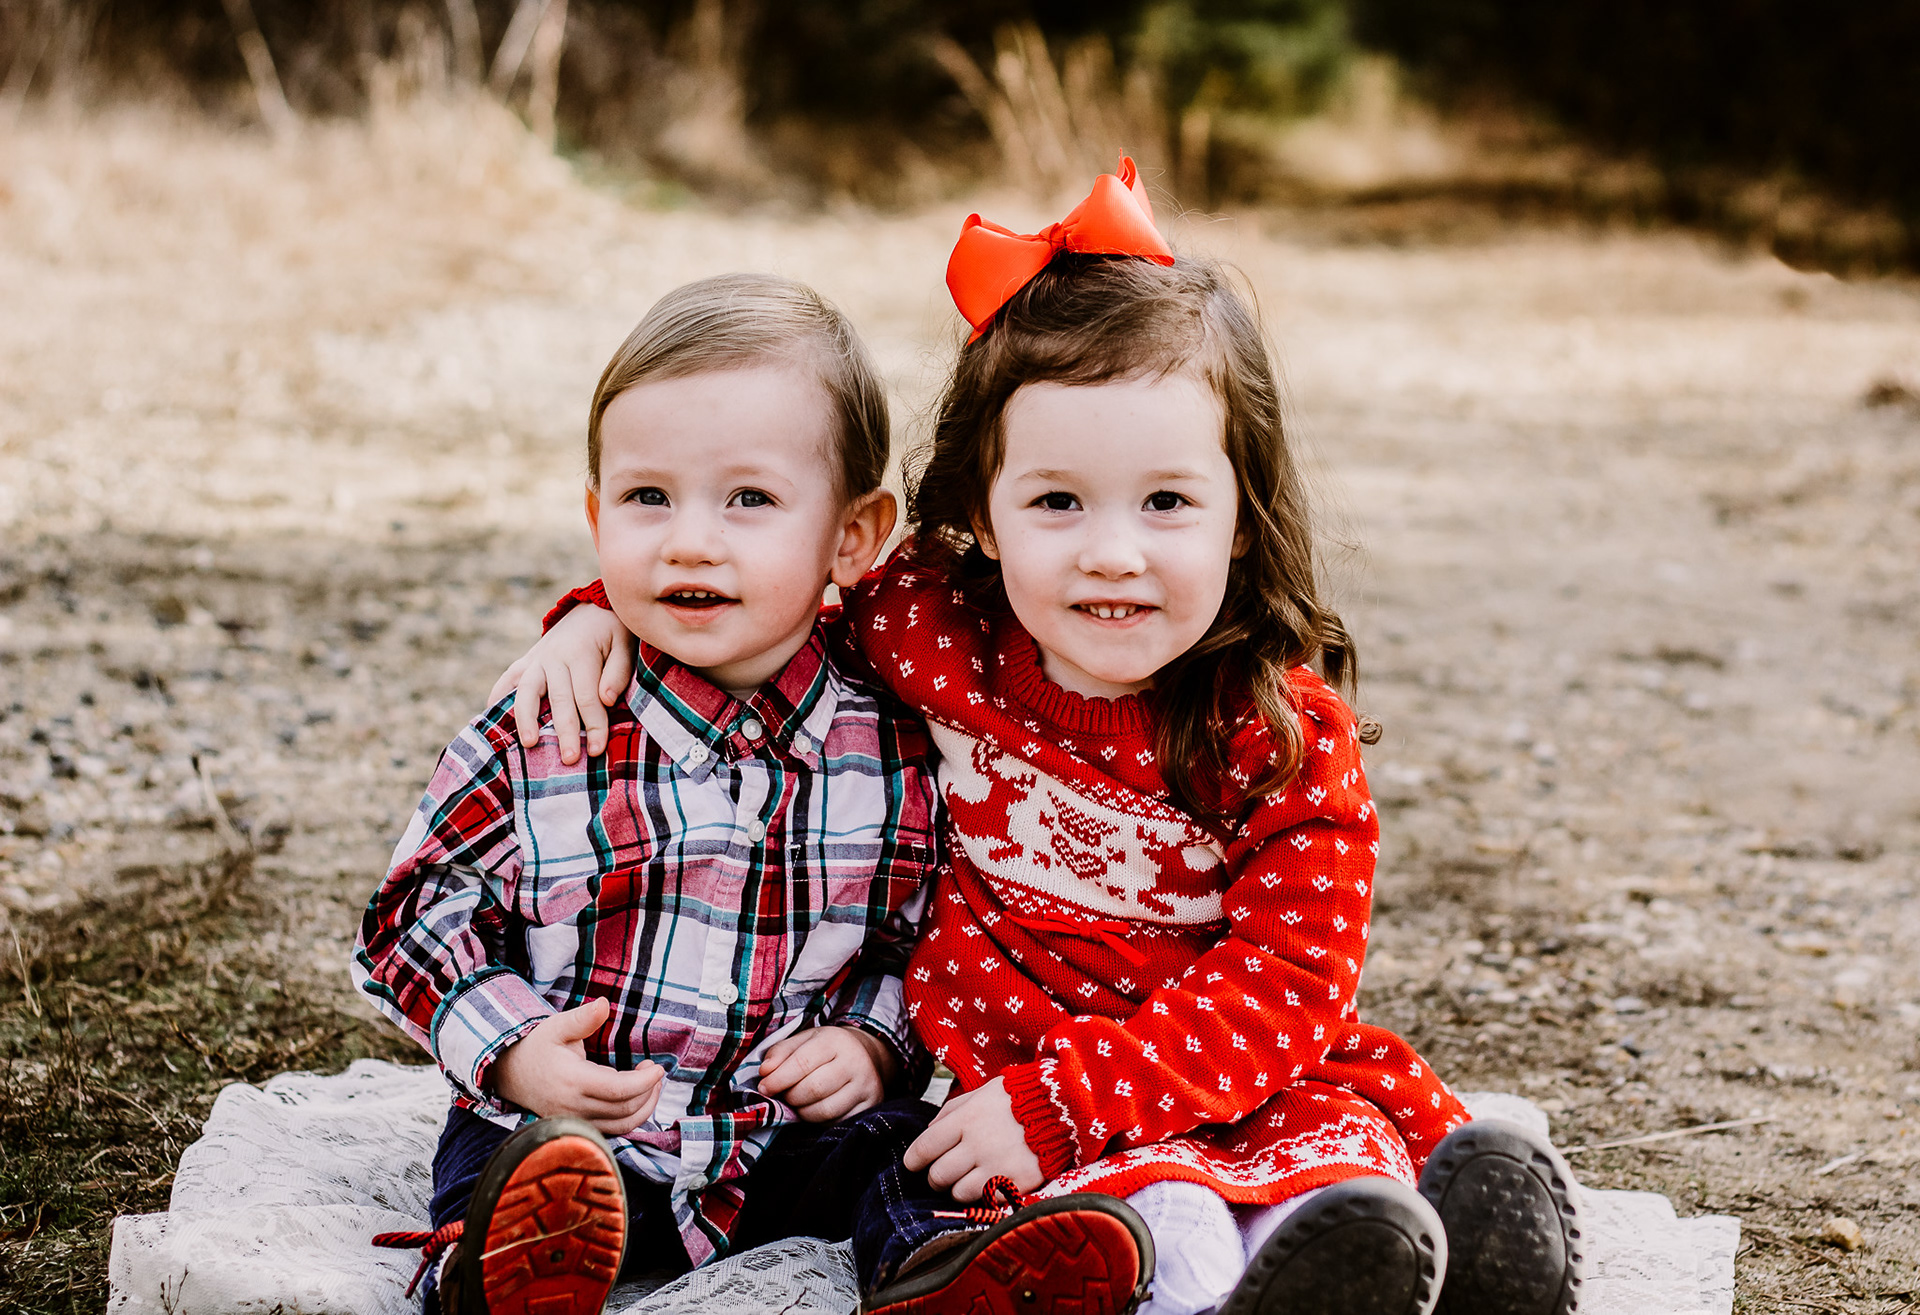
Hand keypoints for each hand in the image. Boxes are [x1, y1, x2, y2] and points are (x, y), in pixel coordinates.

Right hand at [489, 605, 633, 763]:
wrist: (593, 607)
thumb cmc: (614, 633)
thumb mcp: (625, 646)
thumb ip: (618, 672)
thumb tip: (606, 699)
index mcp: (580, 652)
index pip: (587, 696)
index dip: (593, 725)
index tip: (597, 750)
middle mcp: (554, 656)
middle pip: (559, 699)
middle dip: (565, 731)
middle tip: (569, 759)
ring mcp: (536, 658)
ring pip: (526, 690)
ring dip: (526, 718)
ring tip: (530, 744)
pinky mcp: (525, 661)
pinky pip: (507, 681)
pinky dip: (498, 699)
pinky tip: (491, 720)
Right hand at [490, 997, 663, 1135]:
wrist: (511, 1075)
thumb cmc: (537, 1048)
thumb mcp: (556, 1026)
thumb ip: (582, 1018)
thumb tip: (604, 1003)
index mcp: (572, 1081)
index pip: (619, 1090)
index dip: (645, 1082)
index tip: (659, 1067)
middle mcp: (574, 1107)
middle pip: (625, 1109)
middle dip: (649, 1091)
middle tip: (654, 1070)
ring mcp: (575, 1120)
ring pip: (622, 1126)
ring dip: (645, 1107)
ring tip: (651, 1085)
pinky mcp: (578, 1127)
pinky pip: (613, 1131)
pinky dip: (631, 1118)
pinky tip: (636, 1097)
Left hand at [758, 1026, 897, 1122]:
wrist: (865, 1055)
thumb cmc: (827, 1049)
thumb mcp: (803, 1041)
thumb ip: (780, 1052)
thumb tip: (765, 1072)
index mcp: (835, 1040)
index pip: (802, 1062)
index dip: (778, 1079)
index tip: (764, 1087)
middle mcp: (855, 1061)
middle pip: (813, 1089)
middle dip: (791, 1097)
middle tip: (784, 1096)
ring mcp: (866, 1085)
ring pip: (825, 1110)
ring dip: (803, 1112)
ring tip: (799, 1103)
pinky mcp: (871, 1105)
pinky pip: (837, 1122)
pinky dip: (820, 1120)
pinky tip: (816, 1109)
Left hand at [902, 1076, 1042, 1202]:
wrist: (1063, 1107)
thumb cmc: (1018, 1098)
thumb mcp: (982, 1093)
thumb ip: (952, 1111)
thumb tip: (928, 1131)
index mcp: (966, 1119)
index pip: (924, 1148)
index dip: (913, 1160)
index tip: (913, 1164)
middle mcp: (978, 1144)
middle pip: (938, 1176)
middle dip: (936, 1177)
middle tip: (943, 1174)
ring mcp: (998, 1166)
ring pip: (959, 1193)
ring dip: (960, 1187)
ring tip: (971, 1177)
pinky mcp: (1017, 1183)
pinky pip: (987, 1201)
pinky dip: (986, 1195)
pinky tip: (993, 1181)